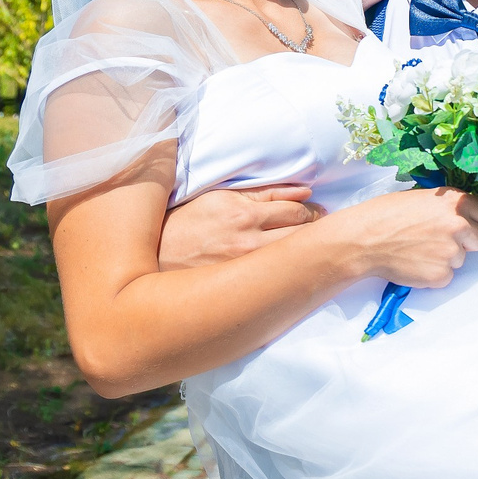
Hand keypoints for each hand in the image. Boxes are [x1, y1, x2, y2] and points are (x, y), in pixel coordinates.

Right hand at [159, 184, 320, 270]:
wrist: (157, 255)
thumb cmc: (190, 221)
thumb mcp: (223, 197)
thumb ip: (265, 194)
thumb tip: (304, 193)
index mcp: (243, 213)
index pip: (295, 212)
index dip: (310, 212)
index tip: (316, 214)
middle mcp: (247, 241)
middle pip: (301, 236)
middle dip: (315, 232)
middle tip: (320, 231)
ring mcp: (245, 267)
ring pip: (293, 259)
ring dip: (306, 252)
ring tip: (309, 249)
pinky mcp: (241, 285)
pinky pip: (277, 277)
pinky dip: (290, 270)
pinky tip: (293, 268)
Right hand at [332, 187, 477, 286]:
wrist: (364, 240)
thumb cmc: (385, 214)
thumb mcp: (421, 198)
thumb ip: (445, 207)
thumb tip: (460, 216)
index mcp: (454, 202)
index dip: (474, 220)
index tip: (465, 224)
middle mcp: (459, 225)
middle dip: (465, 242)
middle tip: (440, 241)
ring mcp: (452, 252)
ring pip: (461, 259)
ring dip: (445, 258)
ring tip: (418, 251)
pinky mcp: (442, 275)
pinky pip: (446, 276)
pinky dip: (433, 273)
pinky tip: (414, 264)